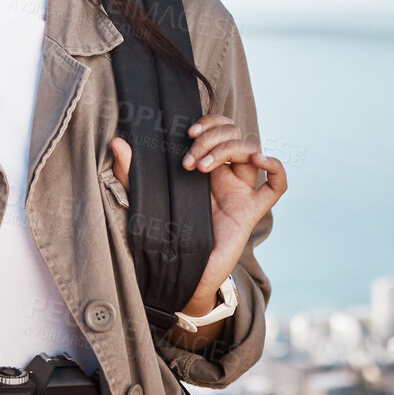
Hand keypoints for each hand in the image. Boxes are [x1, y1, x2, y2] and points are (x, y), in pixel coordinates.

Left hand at [110, 112, 285, 318]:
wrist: (179, 272)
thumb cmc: (164, 234)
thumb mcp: (144, 198)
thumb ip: (131, 172)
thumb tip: (117, 143)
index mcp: (205, 166)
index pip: (220, 127)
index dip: (210, 122)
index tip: (188, 134)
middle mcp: (225, 175)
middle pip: (235, 134)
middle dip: (212, 138)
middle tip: (189, 161)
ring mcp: (240, 191)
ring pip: (252, 149)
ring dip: (228, 149)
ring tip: (201, 168)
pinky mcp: (251, 210)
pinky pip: (277, 185)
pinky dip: (275, 167)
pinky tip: (259, 161)